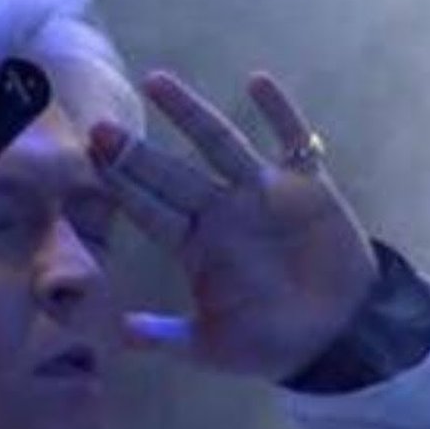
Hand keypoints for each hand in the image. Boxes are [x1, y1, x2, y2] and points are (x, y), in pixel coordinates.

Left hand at [89, 70, 377, 382]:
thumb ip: (168, 337)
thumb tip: (118, 335)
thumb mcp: (213, 346)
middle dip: (137, 153)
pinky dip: (279, 112)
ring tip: (154, 82)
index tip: (90, 161)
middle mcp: (222, 212)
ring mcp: (262, 194)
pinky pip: (293, 141)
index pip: (151, 210)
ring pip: (219, 143)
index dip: (122, 186)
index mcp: (196, 246)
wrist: (339, 336)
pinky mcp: (307, 186)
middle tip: (101, 127)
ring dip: (189, 114)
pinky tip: (257, 81)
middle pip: (172, 173)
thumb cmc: (270, 342)